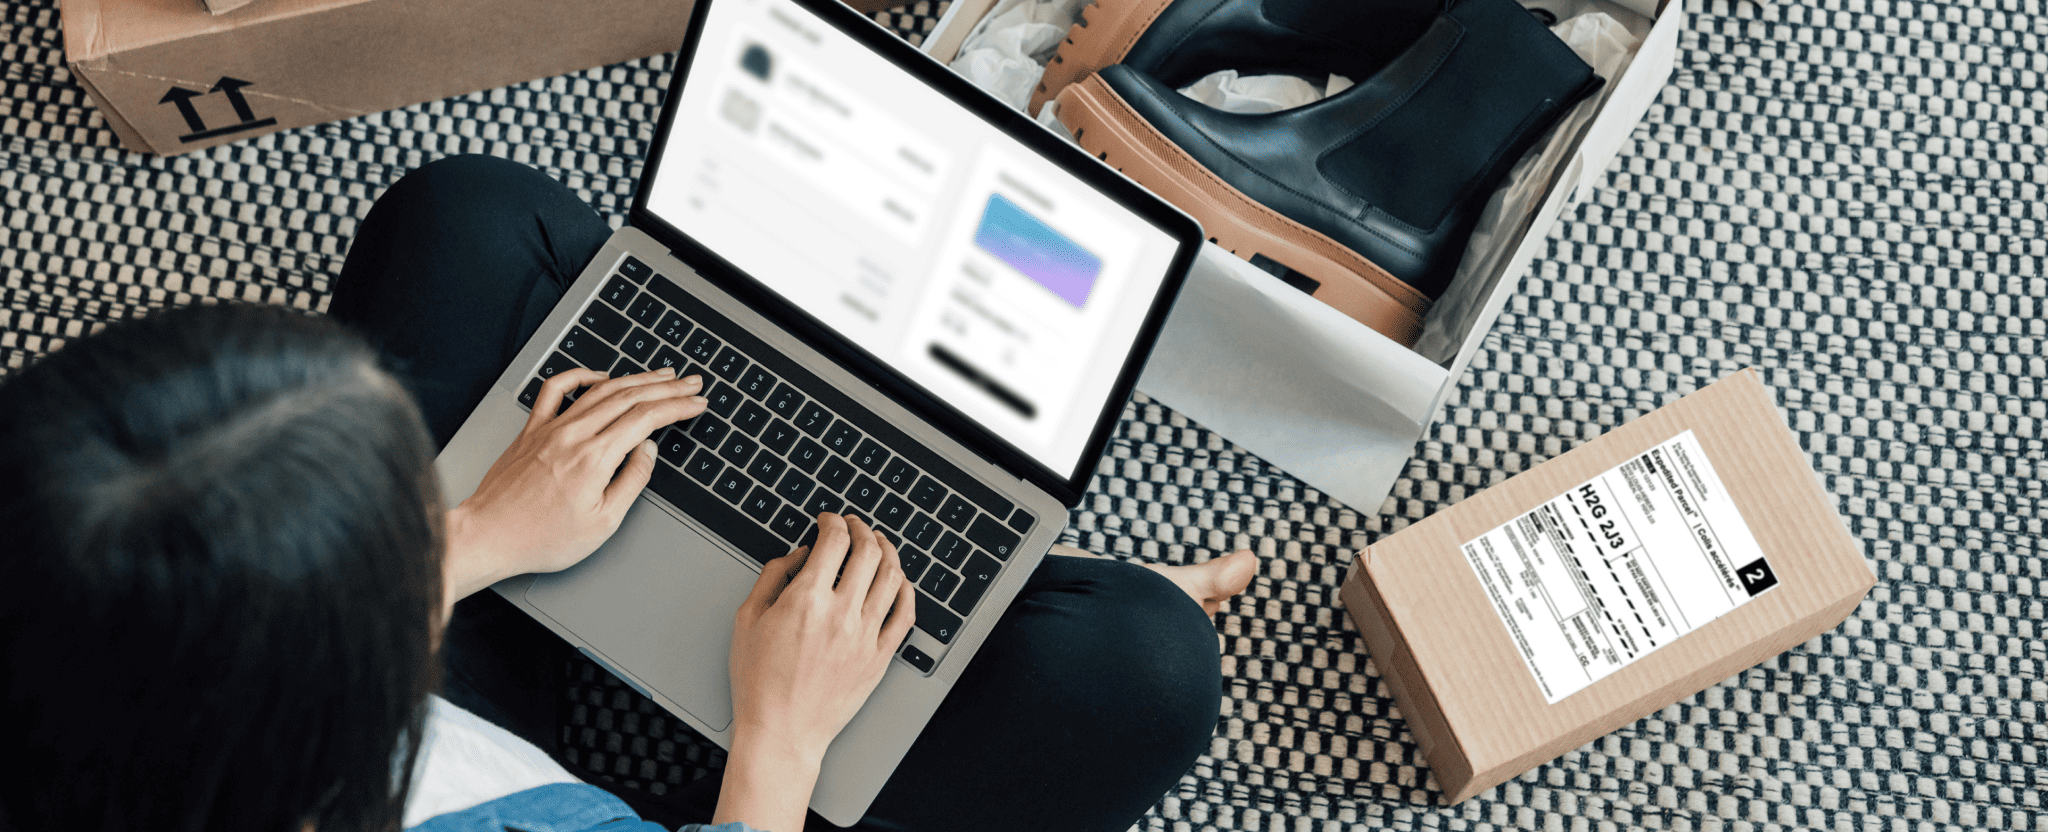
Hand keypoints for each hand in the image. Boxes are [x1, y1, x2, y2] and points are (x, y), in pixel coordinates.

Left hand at [442, 367, 706, 606]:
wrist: (489, 534)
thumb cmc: (540, 537)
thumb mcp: (602, 523)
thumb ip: (631, 481)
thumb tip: (647, 451)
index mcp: (594, 458)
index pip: (646, 419)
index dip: (677, 407)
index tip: (696, 404)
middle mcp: (573, 435)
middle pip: (629, 397)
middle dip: (666, 387)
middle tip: (691, 383)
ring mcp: (550, 428)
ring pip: (600, 389)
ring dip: (636, 378)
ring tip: (660, 375)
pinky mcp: (532, 430)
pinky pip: (557, 389)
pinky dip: (581, 375)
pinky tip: (599, 375)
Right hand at [714, 514, 915, 831]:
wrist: (782, 732)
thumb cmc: (759, 682)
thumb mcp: (747, 620)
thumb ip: (772, 577)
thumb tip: (798, 554)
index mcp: (807, 599)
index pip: (833, 540)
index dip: (832, 521)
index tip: (827, 520)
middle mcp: (842, 612)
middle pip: (868, 551)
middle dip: (861, 528)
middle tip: (854, 525)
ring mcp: (865, 635)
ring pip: (892, 577)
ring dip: (888, 551)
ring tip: (880, 543)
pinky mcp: (880, 657)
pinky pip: (905, 615)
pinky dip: (906, 590)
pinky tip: (900, 581)